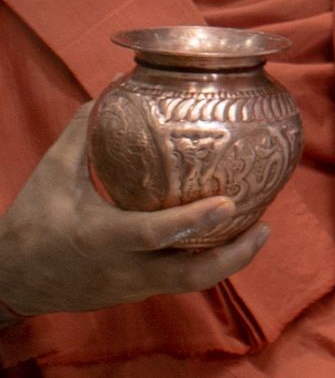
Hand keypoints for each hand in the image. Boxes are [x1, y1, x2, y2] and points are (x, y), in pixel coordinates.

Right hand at [0, 105, 268, 322]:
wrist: (9, 280)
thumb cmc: (31, 223)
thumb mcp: (51, 174)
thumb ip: (83, 131)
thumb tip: (116, 85)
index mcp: (101, 237)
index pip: (153, 234)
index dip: (192, 221)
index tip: (229, 202)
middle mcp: (123, 268)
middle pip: (188, 276)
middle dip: (232, 255)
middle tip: (265, 224)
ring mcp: (131, 286)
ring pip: (189, 284)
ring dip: (228, 261)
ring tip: (258, 230)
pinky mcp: (133, 293)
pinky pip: (178, 282)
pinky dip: (205, 264)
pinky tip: (225, 239)